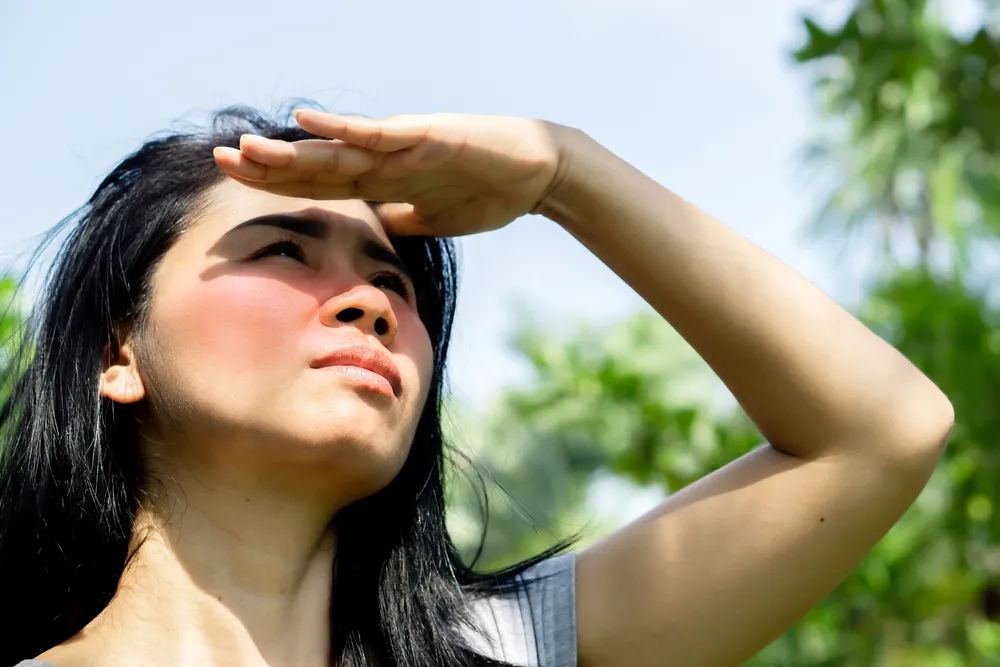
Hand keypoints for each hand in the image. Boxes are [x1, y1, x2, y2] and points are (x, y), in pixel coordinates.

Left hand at [212, 109, 570, 236]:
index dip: (279, 186)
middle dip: (268, 166)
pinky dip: (345, 130)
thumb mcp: (432, 220)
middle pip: (317, 166)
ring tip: (246, 147)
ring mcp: (402, 145)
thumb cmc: (488, 193)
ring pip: (337, 150)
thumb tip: (371, 233)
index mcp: (384, 181)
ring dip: (292, 151)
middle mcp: (384, 159)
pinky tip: (308, 121)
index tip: (237, 186)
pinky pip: (380, 134)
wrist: (537, 174)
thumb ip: (399, 220)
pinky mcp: (426, 136)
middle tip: (218, 158)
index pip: (321, 186)